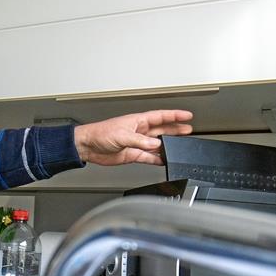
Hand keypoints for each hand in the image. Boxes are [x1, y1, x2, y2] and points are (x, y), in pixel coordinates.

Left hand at [73, 110, 193, 165]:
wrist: (88, 146)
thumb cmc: (100, 134)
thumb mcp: (122, 135)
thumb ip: (140, 141)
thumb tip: (156, 144)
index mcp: (137, 121)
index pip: (160, 116)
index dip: (174, 115)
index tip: (187, 115)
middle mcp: (139, 131)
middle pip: (162, 130)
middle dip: (175, 130)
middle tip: (188, 130)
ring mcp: (137, 143)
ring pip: (157, 144)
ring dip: (168, 146)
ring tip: (180, 146)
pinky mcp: (132, 154)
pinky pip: (148, 157)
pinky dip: (156, 159)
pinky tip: (164, 160)